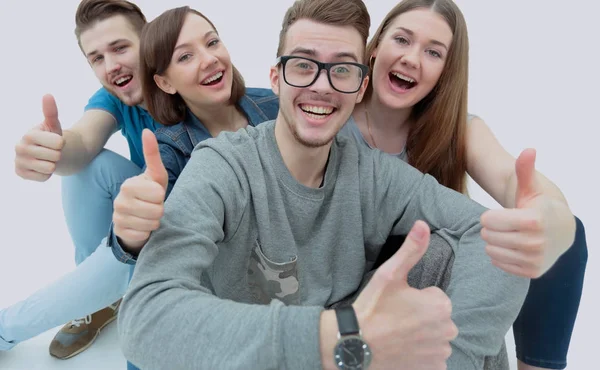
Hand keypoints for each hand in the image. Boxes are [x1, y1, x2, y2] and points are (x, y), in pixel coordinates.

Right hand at [14, 94, 64, 180]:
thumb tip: (48, 95)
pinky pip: (44, 178)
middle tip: (51, 151)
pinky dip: (47, 175)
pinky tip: (41, 167)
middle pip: (55, 156)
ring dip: (53, 165)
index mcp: (29, 135)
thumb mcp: (53, 125)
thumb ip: (51, 112)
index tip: (56, 142)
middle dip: (58, 155)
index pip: (58, 143)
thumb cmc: (50, 137)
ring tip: (46, 159)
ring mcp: (18, 161)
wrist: (45, 153)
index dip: (62, 143)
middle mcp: (19, 147)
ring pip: (49, 168)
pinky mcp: (20, 173)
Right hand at [113, 129, 167, 250]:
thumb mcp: (155, 175)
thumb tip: (147, 131)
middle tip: (152, 206)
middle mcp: (119, 201)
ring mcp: (117, 218)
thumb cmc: (150, 193)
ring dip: (154, 221)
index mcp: (128, 185)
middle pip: (157, 210)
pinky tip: (141, 226)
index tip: (155, 194)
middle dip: (159, 210)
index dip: (161, 196)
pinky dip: (146, 232)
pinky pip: (144, 235)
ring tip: (148, 215)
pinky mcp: (120, 233)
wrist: (138, 216)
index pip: (158, 194)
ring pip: (152, 224)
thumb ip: (152, 154)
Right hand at [353, 221, 457, 369]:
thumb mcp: (390, 274)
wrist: (355, 345)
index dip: (416, 299)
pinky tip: (404, 350)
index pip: (435, 297)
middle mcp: (447, 330)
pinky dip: (422, 355)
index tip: (398, 304)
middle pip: (437, 318)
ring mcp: (440, 353)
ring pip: (436, 338)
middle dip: (422, 318)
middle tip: (396, 319)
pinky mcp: (433, 369)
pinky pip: (434, 358)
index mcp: (441, 306)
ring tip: (398, 335)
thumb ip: (411, 250)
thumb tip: (422, 224)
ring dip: (423, 337)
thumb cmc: (373, 309)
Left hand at [481, 148, 574, 277]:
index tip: (501, 213)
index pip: (489, 220)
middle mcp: (536, 243)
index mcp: (533, 220)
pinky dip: (499, 255)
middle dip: (491, 228)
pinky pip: (499, 263)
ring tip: (507, 234)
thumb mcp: (530, 188)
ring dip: (493, 242)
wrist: (561, 231)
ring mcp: (535, 260)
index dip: (490, 215)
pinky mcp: (532, 272)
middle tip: (503, 224)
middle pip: (488, 236)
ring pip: (491, 251)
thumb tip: (529, 150)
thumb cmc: (539, 206)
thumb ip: (525, 170)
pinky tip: (512, 247)